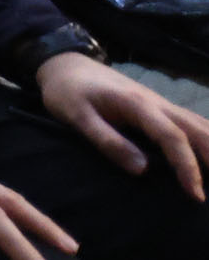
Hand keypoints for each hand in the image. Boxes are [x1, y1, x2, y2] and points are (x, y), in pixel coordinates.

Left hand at [38, 51, 208, 201]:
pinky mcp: (160, 107)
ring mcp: (161, 103)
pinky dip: (207, 137)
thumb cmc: (68, 92)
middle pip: (196, 129)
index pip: (172, 136)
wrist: (66, 64)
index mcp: (137, 104)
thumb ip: (107, 140)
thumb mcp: (77, 117)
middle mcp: (156, 102)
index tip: (195, 194)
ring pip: (199, 124)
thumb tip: (142, 169)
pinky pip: (192, 122)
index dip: (187, 166)